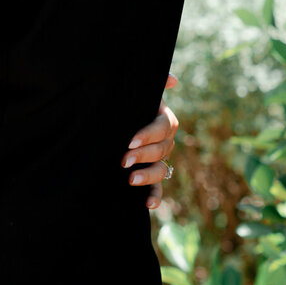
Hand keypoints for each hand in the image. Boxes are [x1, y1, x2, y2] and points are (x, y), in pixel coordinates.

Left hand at [122, 74, 178, 210]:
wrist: (112, 122)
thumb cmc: (127, 102)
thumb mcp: (138, 92)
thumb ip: (155, 81)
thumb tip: (173, 79)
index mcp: (164, 120)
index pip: (163, 127)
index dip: (148, 135)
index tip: (130, 141)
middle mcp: (165, 141)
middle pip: (162, 150)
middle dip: (143, 156)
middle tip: (123, 160)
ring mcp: (159, 160)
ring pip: (161, 170)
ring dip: (149, 176)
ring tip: (131, 180)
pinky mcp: (150, 176)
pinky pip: (158, 189)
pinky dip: (155, 197)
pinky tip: (148, 205)